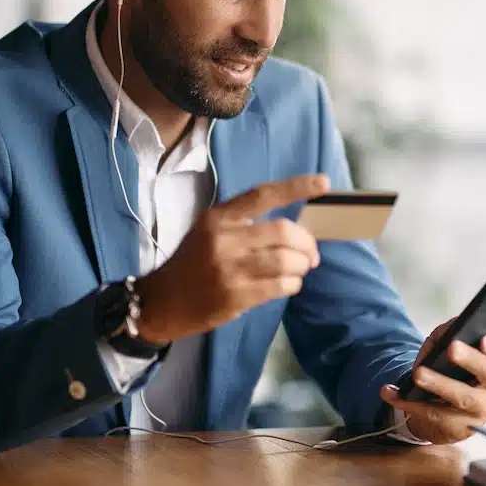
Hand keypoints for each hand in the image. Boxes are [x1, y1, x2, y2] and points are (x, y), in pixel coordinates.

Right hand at [135, 174, 329, 343]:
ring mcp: (229, 269)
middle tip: (311, 254)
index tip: (323, 183)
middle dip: (306, 243)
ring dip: (301, 266)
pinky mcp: (235, 297)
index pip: (263, 195)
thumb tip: (293, 229)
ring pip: (286, 261)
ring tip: (300, 269)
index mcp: (219, 217)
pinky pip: (280, 286)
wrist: (161, 302)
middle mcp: (224, 239)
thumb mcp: (209, 231)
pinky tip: (289, 284)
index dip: (296, 187)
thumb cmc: (192, 262)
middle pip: (283, 232)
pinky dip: (293, 284)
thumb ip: (244, 224)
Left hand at [380, 318, 485, 443]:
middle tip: (451, 348)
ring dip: (440, 384)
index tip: (484, 339)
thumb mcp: (446, 344)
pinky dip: (409, 403)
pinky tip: (391, 392)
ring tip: (418, 374)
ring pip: (464, 398)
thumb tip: (448, 331)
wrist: (436, 406)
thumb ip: (449, 332)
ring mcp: (482, 410)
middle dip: (471, 360)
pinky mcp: (461, 429)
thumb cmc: (446, 367)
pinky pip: (435, 416)